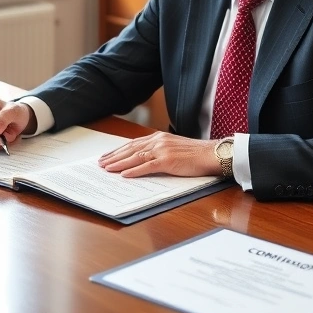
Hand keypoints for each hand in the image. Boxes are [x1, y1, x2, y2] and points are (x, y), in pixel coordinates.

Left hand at [97, 132, 220, 177]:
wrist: (212, 154)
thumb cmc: (196, 154)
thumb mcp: (174, 148)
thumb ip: (160, 151)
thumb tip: (145, 159)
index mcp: (159, 138)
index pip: (133, 144)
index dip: (118, 150)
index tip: (107, 155)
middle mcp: (158, 141)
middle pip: (130, 149)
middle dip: (114, 156)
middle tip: (101, 163)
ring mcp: (162, 150)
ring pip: (135, 157)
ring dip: (119, 163)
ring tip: (107, 169)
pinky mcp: (168, 161)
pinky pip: (147, 166)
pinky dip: (134, 171)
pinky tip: (124, 175)